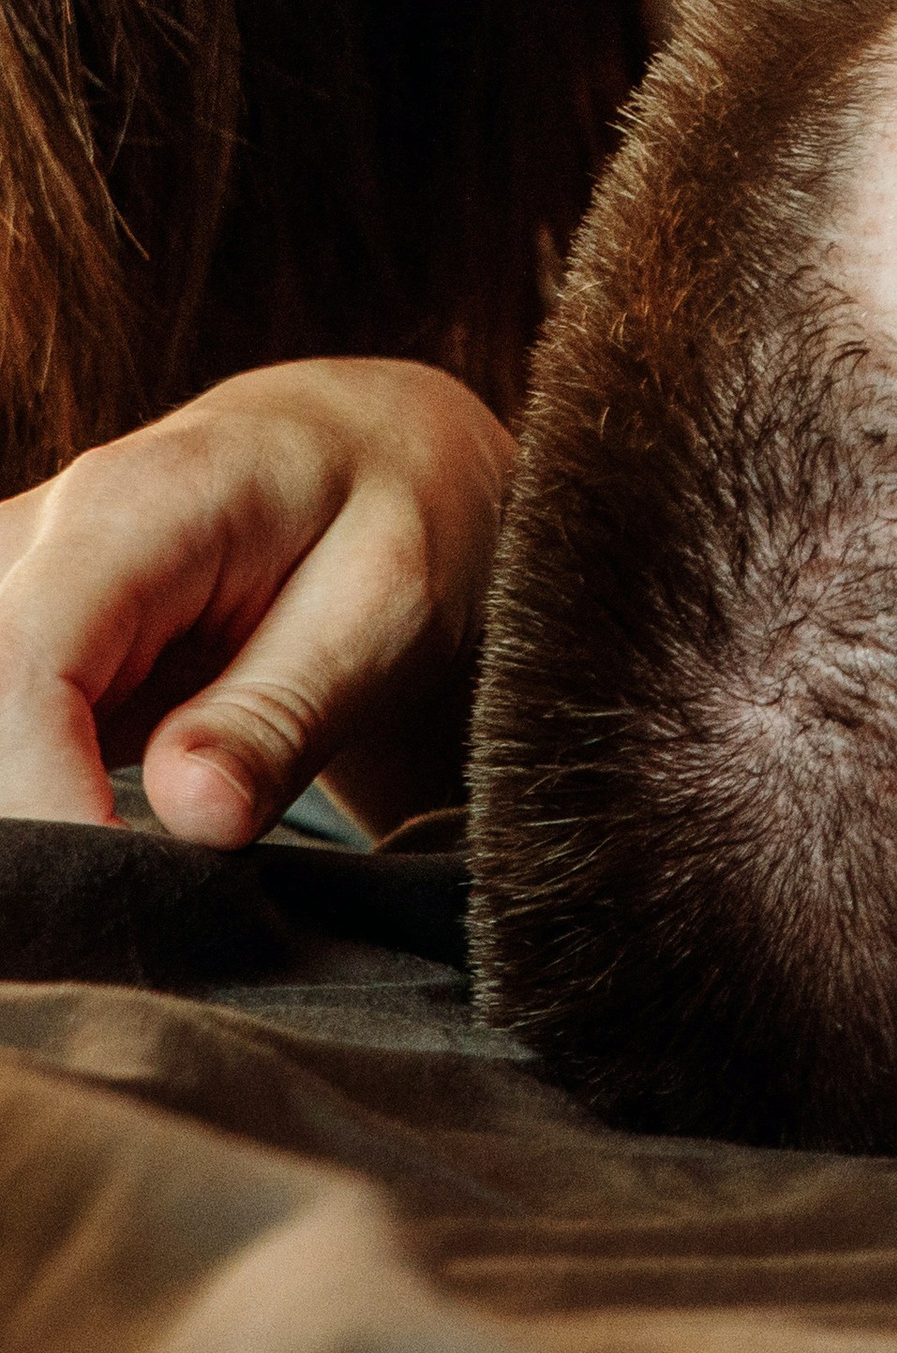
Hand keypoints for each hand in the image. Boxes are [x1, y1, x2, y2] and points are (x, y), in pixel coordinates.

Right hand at [0, 359, 513, 844]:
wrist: (381, 450)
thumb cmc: (401, 509)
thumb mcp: (389, 605)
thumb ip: (286, 710)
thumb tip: (192, 816)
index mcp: (136, 504)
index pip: (26, 664)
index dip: (47, 798)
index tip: (128, 895)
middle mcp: (42, 534)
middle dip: (37, 824)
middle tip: (150, 902)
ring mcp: (14, 586)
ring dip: (37, 817)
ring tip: (150, 873)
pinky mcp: (18, 643)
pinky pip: (4, 733)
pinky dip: (41, 803)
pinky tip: (115, 845)